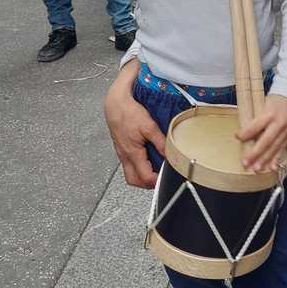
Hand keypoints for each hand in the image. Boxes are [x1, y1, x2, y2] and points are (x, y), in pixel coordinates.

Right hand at [103, 59, 166, 188]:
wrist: (115, 103)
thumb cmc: (129, 112)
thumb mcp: (149, 126)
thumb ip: (160, 142)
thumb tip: (171, 154)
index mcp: (132, 153)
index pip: (144, 177)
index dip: (157, 181)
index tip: (167, 177)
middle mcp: (125, 156)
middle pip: (134, 181)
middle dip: (147, 184)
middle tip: (160, 178)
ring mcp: (122, 153)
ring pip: (130, 173)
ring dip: (142, 175)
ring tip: (156, 169)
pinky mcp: (121, 148)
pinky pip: (129, 164)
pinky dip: (138, 166)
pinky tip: (148, 158)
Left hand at [237, 94, 286, 172]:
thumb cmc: (275, 100)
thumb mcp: (262, 104)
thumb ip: (255, 118)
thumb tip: (242, 132)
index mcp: (270, 113)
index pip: (256, 125)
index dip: (246, 132)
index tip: (237, 137)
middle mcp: (279, 123)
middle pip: (266, 141)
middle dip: (255, 153)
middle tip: (246, 163)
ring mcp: (285, 131)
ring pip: (274, 148)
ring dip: (265, 160)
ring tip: (256, 169)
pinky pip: (281, 149)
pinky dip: (276, 159)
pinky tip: (271, 167)